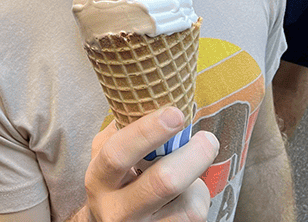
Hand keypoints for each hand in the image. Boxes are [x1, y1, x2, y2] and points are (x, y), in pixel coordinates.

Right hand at [82, 107, 217, 221]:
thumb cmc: (114, 181)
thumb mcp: (106, 154)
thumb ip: (124, 129)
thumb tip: (156, 98)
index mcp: (99, 180)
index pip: (119, 154)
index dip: (147, 132)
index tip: (175, 113)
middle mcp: (116, 211)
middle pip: (163, 183)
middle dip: (193, 156)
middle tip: (208, 139)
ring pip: (187, 207)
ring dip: (196, 183)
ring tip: (189, 172)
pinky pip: (194, 218)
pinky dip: (198, 200)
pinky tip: (186, 194)